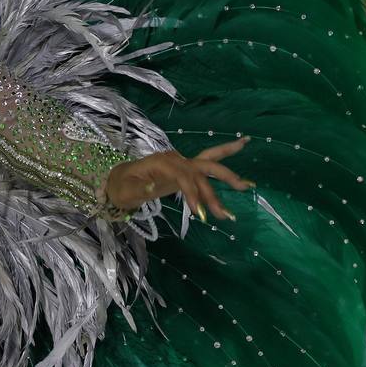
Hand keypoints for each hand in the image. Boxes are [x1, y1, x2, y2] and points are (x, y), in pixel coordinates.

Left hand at [103, 136, 254, 221]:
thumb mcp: (126, 191)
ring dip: (227, 176)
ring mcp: (181, 162)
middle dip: (217, 186)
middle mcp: (175, 159)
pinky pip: (207, 165)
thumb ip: (139, 189)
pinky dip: (225, 163)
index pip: (184, 177)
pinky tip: (241, 152)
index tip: (200, 214)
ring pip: (208, 164)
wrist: (118, 181)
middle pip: (201, 168)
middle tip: (229, 207)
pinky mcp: (186, 170)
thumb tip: (152, 186)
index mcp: (161, 162)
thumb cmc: (121, 187)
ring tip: (248, 186)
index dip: (193, 194)